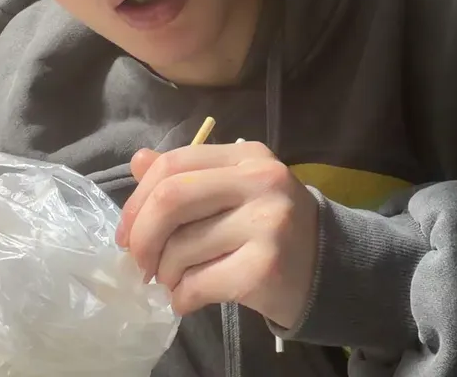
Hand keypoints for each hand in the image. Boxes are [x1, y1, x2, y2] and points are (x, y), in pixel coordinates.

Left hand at [116, 141, 319, 328]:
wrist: (330, 269)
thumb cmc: (273, 227)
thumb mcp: (237, 190)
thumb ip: (190, 176)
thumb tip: (137, 160)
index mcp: (248, 156)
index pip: (174, 164)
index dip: (137, 200)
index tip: (126, 233)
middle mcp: (261, 182)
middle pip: (171, 200)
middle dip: (142, 238)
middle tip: (141, 264)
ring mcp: (267, 224)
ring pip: (181, 249)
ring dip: (166, 275)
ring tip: (178, 281)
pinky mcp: (265, 268)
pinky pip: (198, 284)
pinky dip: (182, 298)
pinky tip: (190, 299)